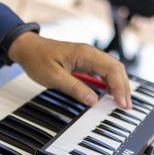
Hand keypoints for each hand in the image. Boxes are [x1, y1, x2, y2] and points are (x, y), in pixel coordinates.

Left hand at [8, 33, 131, 108]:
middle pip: (116, 69)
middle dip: (124, 87)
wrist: (27, 48)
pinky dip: (110, 83)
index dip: (119, 87)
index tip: (121, 103)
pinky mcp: (84, 62)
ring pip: (112, 70)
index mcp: (85, 54)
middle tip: (126, 106)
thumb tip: (93, 101)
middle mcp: (90, 53)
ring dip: (119, 85)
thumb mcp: (54, 77)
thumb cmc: (38, 59)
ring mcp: (88, 57)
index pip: (111, 69)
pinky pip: (102, 71)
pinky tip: (110, 93)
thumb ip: (74, 88)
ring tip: (121, 102)